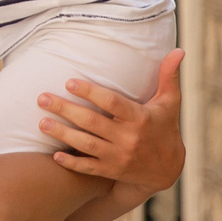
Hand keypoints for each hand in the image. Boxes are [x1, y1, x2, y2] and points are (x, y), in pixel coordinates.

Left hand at [35, 48, 184, 185]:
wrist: (167, 169)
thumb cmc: (164, 127)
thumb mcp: (170, 102)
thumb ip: (169, 76)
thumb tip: (179, 49)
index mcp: (140, 118)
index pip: (113, 102)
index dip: (91, 92)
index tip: (69, 82)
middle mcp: (128, 138)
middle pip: (92, 122)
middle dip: (65, 110)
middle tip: (42, 99)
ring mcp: (119, 157)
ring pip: (86, 145)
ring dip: (62, 134)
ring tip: (41, 123)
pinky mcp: (111, 171)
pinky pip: (88, 168)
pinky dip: (72, 163)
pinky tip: (54, 155)